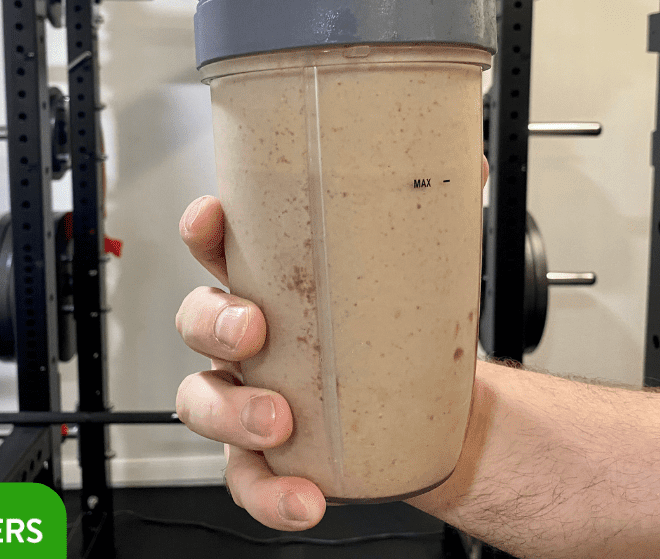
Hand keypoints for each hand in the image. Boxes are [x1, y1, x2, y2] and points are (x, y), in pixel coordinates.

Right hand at [174, 156, 487, 529]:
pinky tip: (306, 497)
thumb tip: (464, 162)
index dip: (203, 229)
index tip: (212, 217)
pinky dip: (269, 493)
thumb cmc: (401, 329)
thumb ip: (436, 211)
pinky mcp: (271, 457)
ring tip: (279, 423)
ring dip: (229, 412)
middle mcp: (250, 338)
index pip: (219, 245)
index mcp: (273, 282)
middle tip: (254, 332)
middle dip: (214, 323)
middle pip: (196, 320)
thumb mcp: (417, 270)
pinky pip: (247, 479)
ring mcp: (252, 396)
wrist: (430, 407)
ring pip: (202, 401)